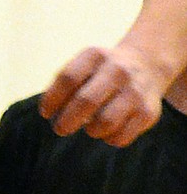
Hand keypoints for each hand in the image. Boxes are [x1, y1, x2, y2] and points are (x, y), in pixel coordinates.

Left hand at [40, 43, 165, 146]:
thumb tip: (48, 112)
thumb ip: (63, 83)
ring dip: (90, 130)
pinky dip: (108, 138)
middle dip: (67, 120)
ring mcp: (135, 91)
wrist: (145, 65)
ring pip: (105, 122)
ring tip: (89, 127)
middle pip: (86, 101)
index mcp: (95, 55)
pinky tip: (106, 131)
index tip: (45, 113)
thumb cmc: (101, 71)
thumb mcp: (84, 64)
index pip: (68, 78)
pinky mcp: (148, 112)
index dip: (52, 99)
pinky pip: (121, 137)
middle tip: (60, 129)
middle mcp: (118, 70)